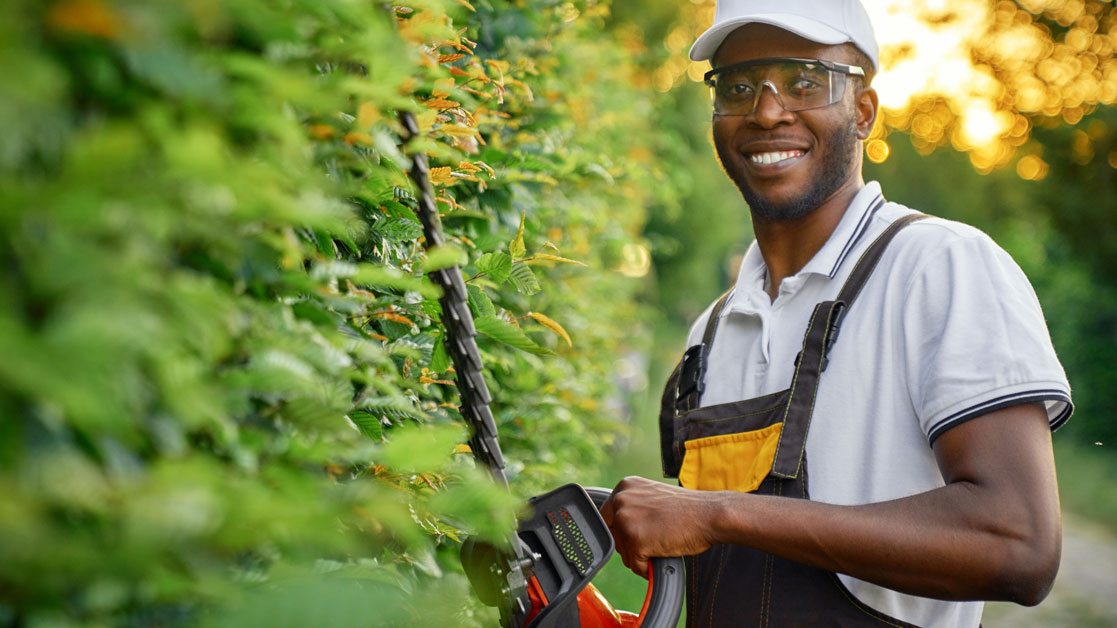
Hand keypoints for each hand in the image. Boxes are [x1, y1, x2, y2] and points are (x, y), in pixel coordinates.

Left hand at [598, 476, 721, 577]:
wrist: (709, 515)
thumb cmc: (687, 509)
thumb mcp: (652, 497)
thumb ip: (633, 506)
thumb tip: (617, 528)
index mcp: (625, 486)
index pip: (608, 517)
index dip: (624, 531)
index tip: (640, 535)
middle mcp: (620, 499)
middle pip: (613, 535)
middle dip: (631, 545)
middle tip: (655, 541)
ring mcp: (626, 519)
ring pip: (623, 552)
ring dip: (640, 557)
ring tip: (661, 546)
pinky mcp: (635, 540)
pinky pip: (635, 565)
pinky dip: (648, 568)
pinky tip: (663, 555)